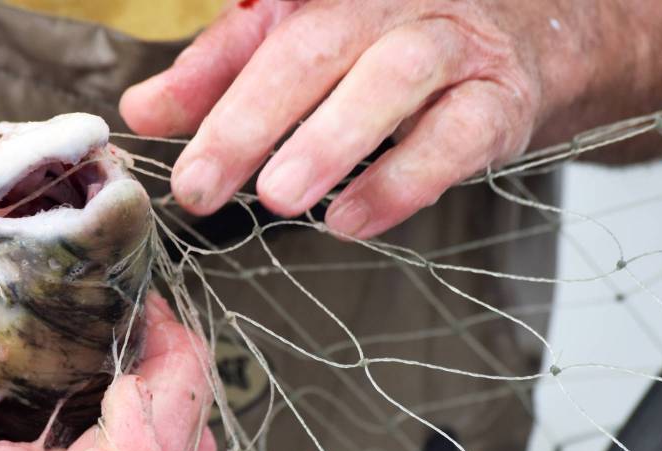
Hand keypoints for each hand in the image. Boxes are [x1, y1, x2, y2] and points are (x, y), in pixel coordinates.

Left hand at [121, 0, 594, 238]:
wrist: (518, 45)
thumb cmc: (384, 48)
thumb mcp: (294, 49)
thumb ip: (220, 76)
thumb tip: (142, 111)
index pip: (261, 27)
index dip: (207, 81)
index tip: (152, 133)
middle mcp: (389, 4)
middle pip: (315, 47)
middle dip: (251, 119)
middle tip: (202, 187)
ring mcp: (451, 45)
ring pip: (391, 78)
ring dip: (331, 141)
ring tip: (279, 199)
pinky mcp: (499, 99)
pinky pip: (455, 135)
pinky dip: (403, 180)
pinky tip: (353, 219)